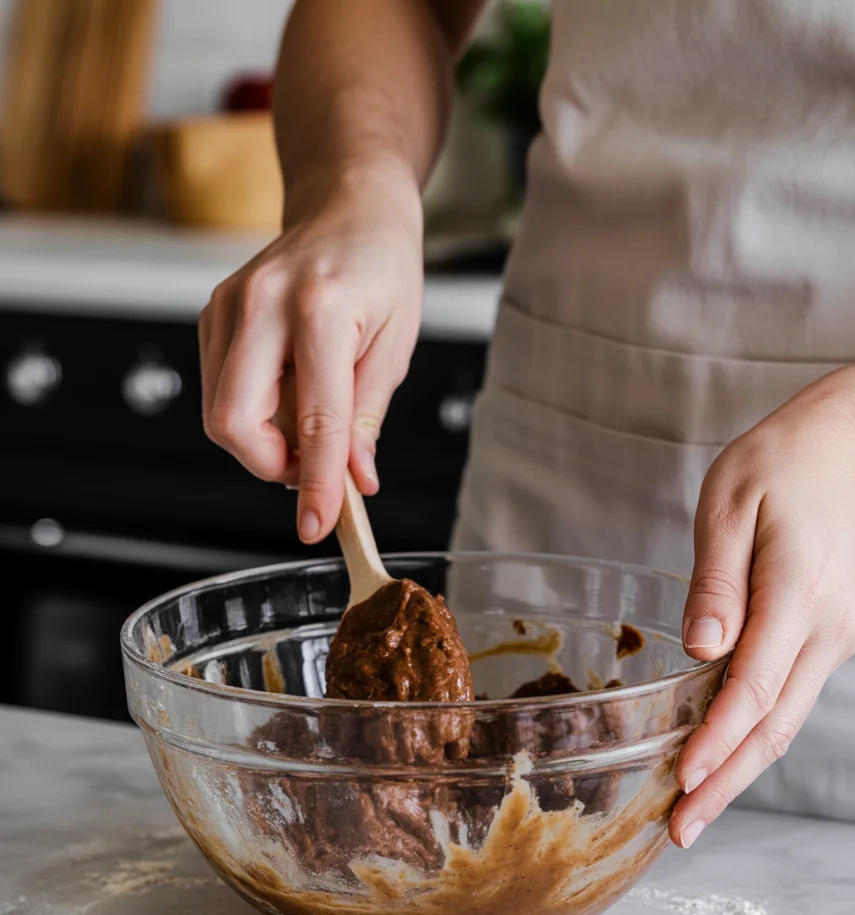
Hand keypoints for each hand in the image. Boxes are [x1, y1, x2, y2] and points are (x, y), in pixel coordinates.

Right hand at [199, 162, 423, 542]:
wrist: (348, 203)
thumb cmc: (382, 266)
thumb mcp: (395, 345)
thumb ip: (367, 417)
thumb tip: (353, 480)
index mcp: (320, 310)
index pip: (315, 422)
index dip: (316, 484)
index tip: (319, 525)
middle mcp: (262, 304)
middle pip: (234, 423)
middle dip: (271, 465)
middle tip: (314, 466)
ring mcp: (228, 306)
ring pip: (220, 413)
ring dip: (263, 441)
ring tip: (310, 422)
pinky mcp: (213, 313)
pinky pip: (218, 389)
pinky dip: (252, 413)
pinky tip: (288, 394)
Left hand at [669, 357, 854, 847]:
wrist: (849, 451)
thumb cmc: (780, 465)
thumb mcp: (730, 504)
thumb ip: (715, 582)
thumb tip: (701, 650)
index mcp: (798, 593)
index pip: (754, 687)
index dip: (717, 740)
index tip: (682, 780)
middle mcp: (826, 629)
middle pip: (774, 725)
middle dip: (726, 783)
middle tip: (680, 830)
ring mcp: (834, 638)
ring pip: (785, 722)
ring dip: (739, 770)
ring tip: (692, 810)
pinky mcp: (827, 638)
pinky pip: (787, 699)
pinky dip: (753, 736)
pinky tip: (720, 757)